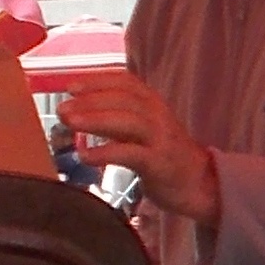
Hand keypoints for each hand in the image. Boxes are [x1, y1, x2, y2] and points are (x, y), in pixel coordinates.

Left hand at [59, 73, 218, 226]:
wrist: (202, 184)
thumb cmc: (164, 155)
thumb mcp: (144, 129)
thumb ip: (117, 118)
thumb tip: (77, 112)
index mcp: (153, 103)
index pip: (124, 82)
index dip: (97, 80)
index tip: (70, 85)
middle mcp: (158, 115)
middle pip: (123, 99)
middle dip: (90, 100)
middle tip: (62, 109)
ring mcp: (160, 138)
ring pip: (127, 121)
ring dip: (95, 119)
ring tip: (69, 123)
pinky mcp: (160, 163)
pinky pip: (130, 154)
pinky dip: (106, 152)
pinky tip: (85, 156)